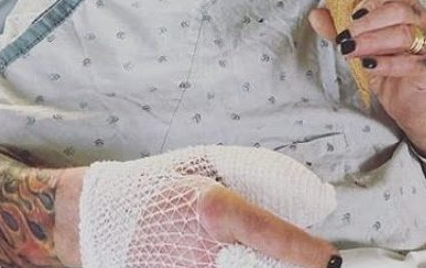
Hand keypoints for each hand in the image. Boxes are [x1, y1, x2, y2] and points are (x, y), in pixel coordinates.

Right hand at [57, 146, 339, 267]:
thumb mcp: (200, 168)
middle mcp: (205, 252)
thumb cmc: (152, 186)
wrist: (95, 218)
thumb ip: (242, 178)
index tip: (330, 257)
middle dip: (289, 265)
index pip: (272, 235)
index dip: (307, 252)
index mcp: (213, 210)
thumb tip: (284, 194)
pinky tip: (227, 260)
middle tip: (310, 259)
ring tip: (277, 258)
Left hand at [310, 0, 425, 125]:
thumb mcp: (359, 43)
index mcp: (408, 7)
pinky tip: (368, 65)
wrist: (404, 99)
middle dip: (367, 24)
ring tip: (350, 50)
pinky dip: (386, 63)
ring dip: (372, 42)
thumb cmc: (385, 64)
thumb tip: (315, 14)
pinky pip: (410, 62)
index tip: (352, 14)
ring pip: (404, 34)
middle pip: (398, 11)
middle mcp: (424, 21)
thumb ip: (338, 27)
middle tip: (345, 36)